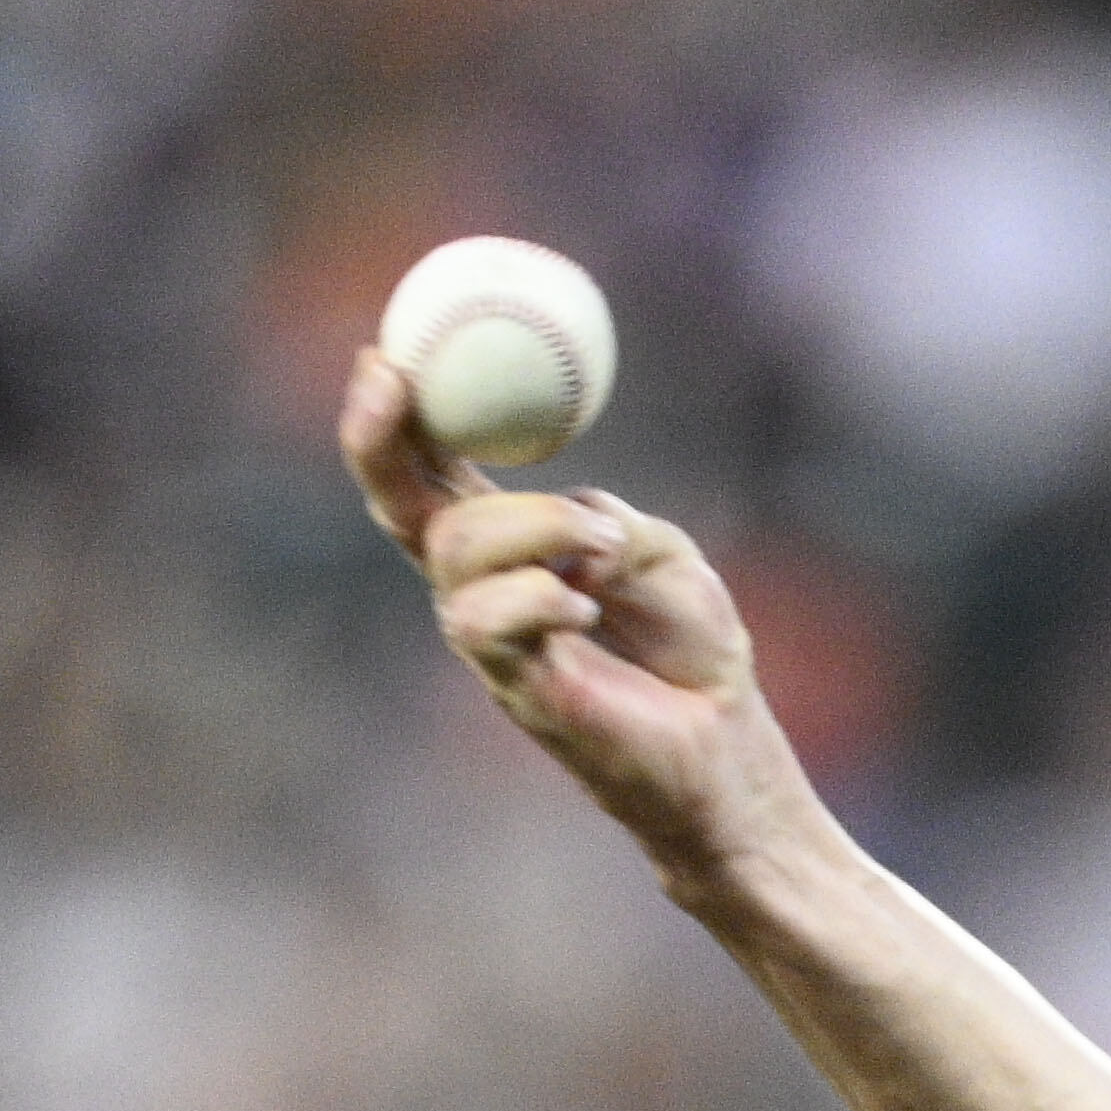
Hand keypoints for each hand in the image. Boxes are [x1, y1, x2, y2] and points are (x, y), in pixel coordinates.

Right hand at [344, 354, 785, 881]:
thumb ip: (609, 520)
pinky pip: (487, 623)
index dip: (400, 421)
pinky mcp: (515, 690)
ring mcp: (493, 644)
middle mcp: (483, 591)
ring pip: (455, 554)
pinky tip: (586, 609)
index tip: (386, 357)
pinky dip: (538, 596)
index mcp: (512, 547)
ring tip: (602, 549)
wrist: (726, 752)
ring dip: (531, 527)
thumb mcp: (662, 553)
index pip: (435, 475)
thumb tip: (573, 515)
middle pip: (404, 510)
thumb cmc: (695, 653)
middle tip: (392, 381)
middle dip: (384, 443)